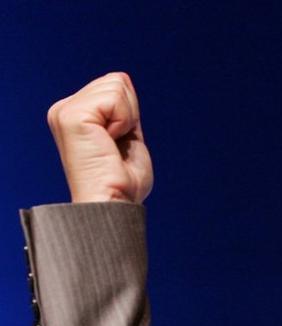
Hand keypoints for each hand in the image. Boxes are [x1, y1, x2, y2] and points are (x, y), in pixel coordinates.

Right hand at [46, 72, 152, 202]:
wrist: (114, 204)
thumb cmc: (122, 182)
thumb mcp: (127, 136)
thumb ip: (122, 109)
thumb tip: (122, 78)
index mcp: (74, 114)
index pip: (115, 84)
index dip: (130, 114)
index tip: (118, 144)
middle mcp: (63, 110)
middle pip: (117, 81)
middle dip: (130, 114)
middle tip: (117, 146)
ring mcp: (65, 112)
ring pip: (117, 86)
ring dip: (127, 119)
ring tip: (113, 145)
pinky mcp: (71, 116)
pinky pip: (115, 98)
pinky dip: (124, 122)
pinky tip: (110, 142)